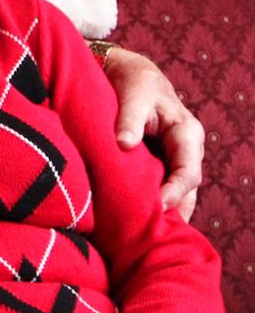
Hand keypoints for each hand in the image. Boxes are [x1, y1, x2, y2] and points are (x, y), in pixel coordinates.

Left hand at [105, 47, 203, 220]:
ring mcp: (174, 157)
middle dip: (174, 211)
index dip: (175, 192)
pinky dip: (156, 203)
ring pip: (177, 192)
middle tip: (156, 237)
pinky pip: (162, 186)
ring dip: (167, 212)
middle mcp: (186, 149)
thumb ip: (129, 120)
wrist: (126, 72)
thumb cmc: (132, 83)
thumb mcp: (133, 96)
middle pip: (187, 189)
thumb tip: (125, 144)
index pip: (187, 172)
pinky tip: (143, 223)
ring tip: (152, 239)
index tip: (157, 207)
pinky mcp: (159, 161)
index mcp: (186, 133)